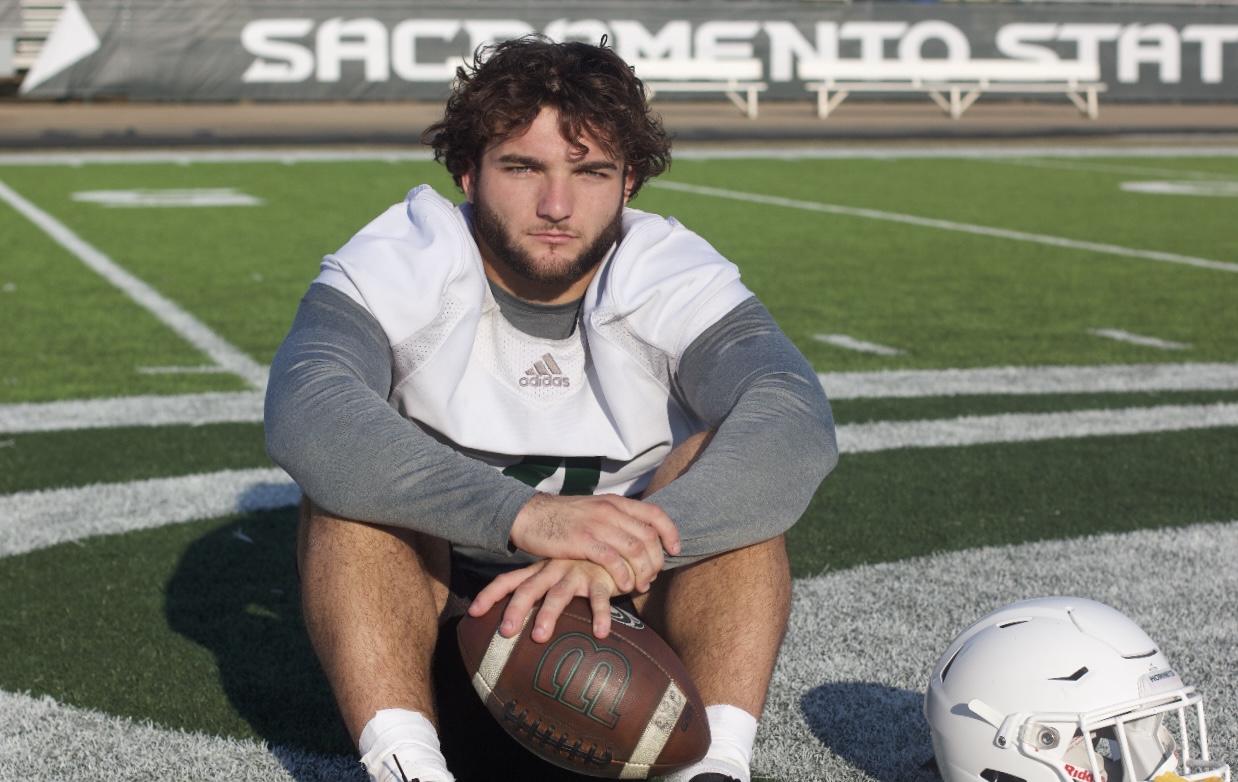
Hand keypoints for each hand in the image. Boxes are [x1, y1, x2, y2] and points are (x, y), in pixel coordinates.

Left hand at [468, 559, 623, 641]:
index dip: (490, 595)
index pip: (508, 580)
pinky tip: (600, 633)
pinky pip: (599, 598)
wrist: (615, 548)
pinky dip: (600, 615)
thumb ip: (540, 593)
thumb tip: (514, 623)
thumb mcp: (556, 575)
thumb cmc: (581, 568)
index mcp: (539, 570)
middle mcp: (553, 570)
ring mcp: (576, 573)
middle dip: (515, 609)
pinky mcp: (600, 579)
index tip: (473, 613)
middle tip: (505, 632)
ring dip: (548, 614)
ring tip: (539, 636)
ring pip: (559, 594)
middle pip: (529, 589)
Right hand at [508, 493, 680, 593]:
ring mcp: (598, 524)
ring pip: (635, 549)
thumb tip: (635, 535)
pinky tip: (624, 587)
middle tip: (652, 577)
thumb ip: (614, 519)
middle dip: (657, 561)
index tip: (674, 550)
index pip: (655, 513)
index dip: (670, 532)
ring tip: (640, 586)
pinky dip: (623, 576)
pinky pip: (613, 560)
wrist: (529, 515)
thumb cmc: (561, 518)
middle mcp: (611, 510)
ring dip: (643, 572)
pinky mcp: (583, 541)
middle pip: (649, 536)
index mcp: (615, 502)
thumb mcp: (593, 510)